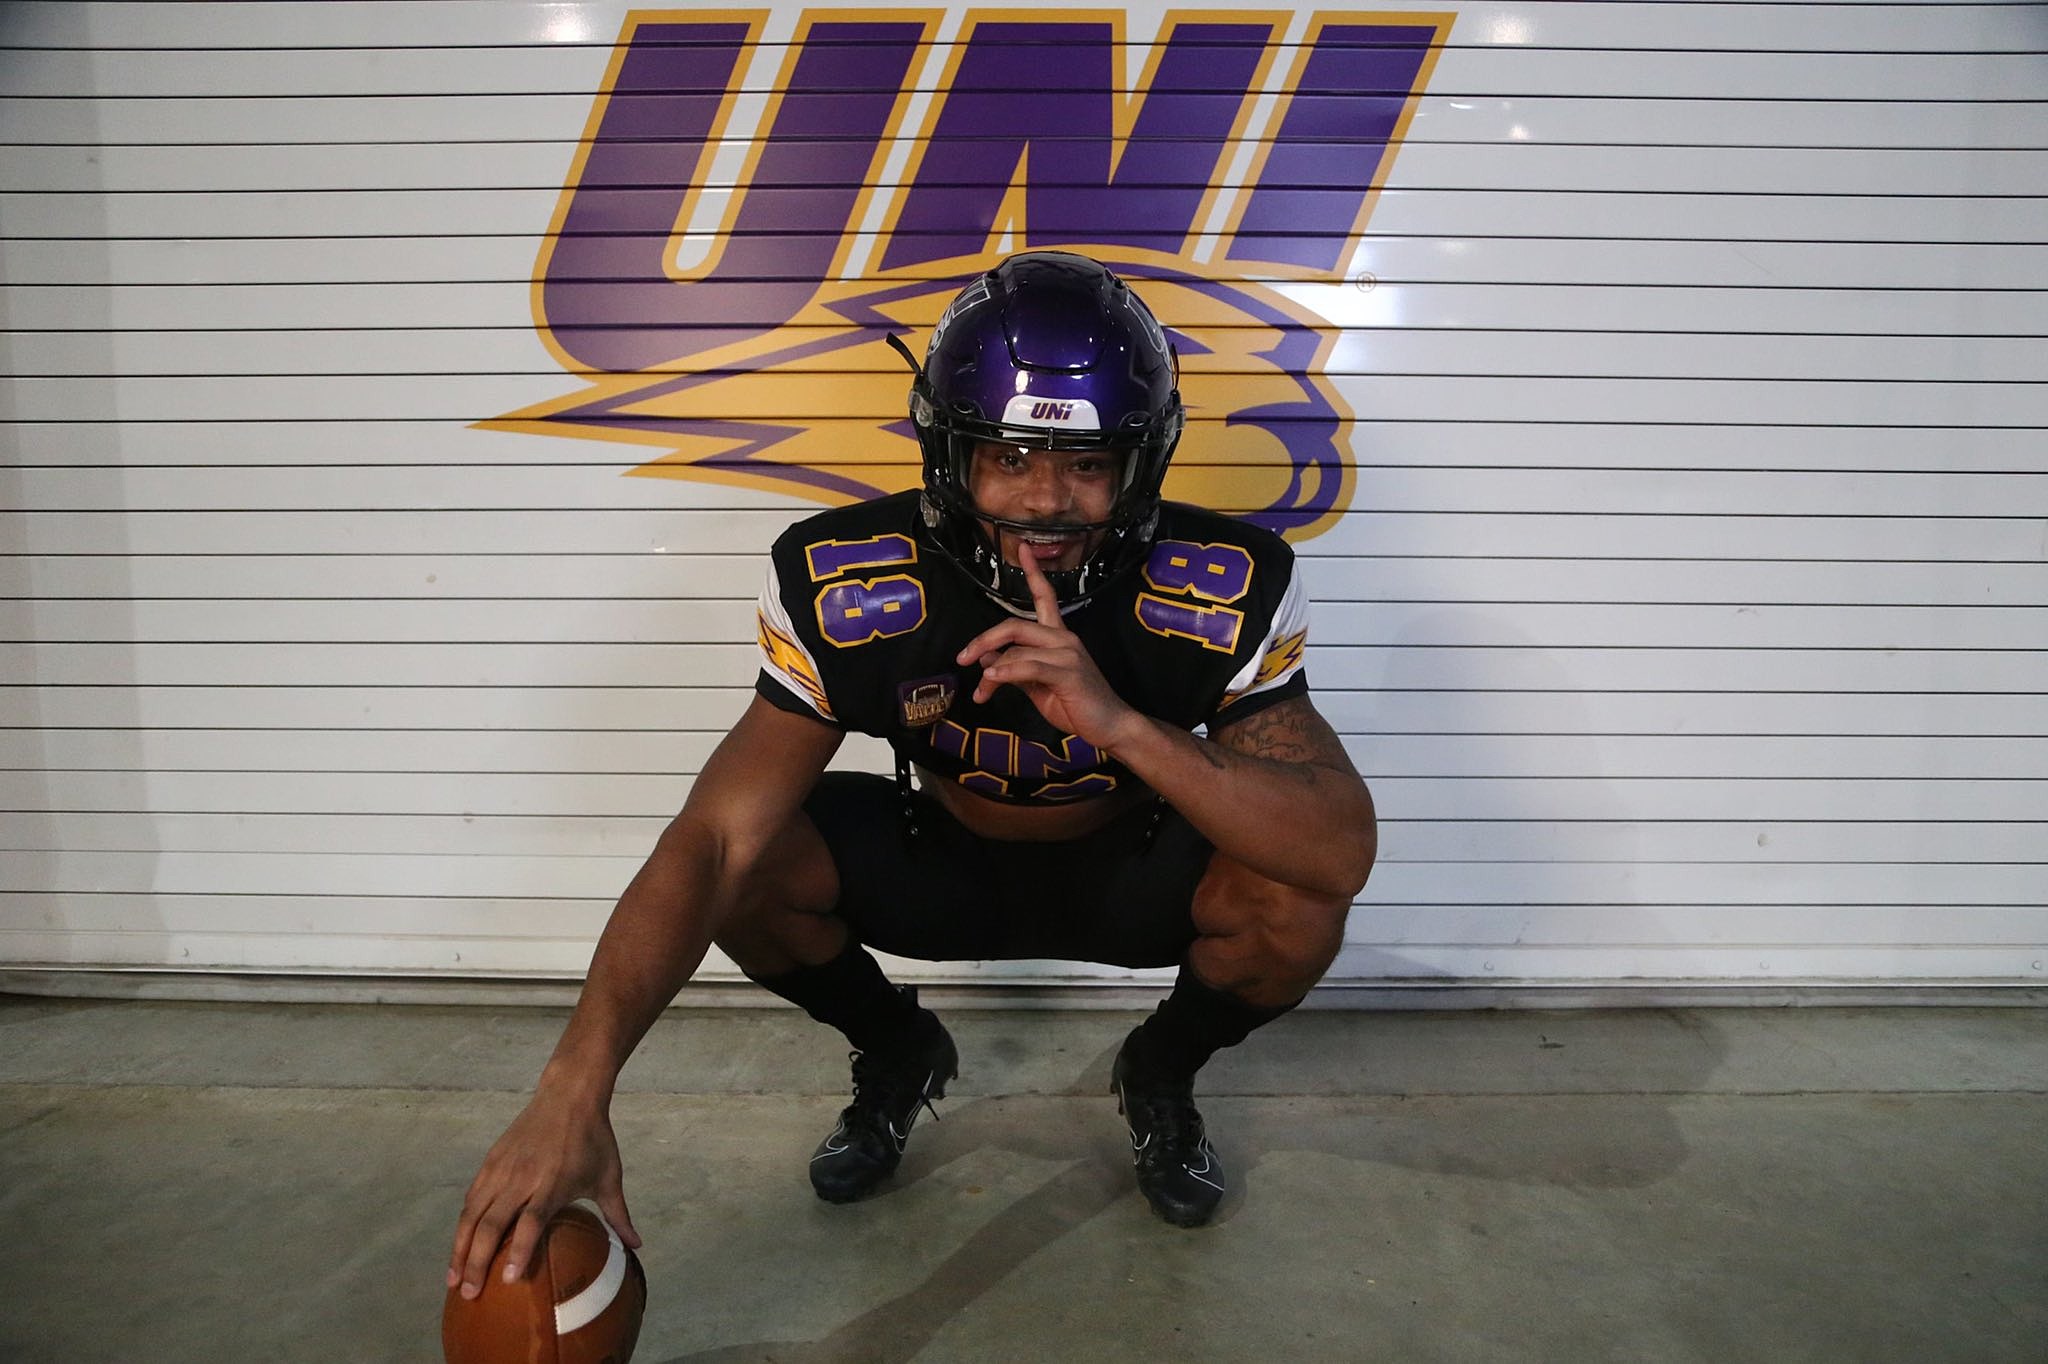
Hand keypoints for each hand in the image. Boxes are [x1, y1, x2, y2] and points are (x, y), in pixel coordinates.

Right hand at [446, 1087, 639, 1298]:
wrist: (568, 1095)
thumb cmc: (594, 1139)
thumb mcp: (610, 1178)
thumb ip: (618, 1215)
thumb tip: (637, 1246)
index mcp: (552, 1184)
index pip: (530, 1222)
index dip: (518, 1251)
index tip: (508, 1280)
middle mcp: (521, 1179)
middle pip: (491, 1225)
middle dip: (475, 1262)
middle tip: (467, 1294)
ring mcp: (501, 1169)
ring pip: (472, 1214)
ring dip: (459, 1248)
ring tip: (452, 1279)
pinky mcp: (490, 1161)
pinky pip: (471, 1198)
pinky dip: (462, 1224)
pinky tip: (458, 1246)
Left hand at [954, 546, 1139, 750]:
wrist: (1109, 725)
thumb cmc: (1075, 704)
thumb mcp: (1037, 685)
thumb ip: (1014, 668)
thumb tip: (985, 657)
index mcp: (1058, 636)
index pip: (1045, 596)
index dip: (1033, 572)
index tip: (1023, 548)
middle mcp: (1063, 638)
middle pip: (1015, 625)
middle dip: (984, 639)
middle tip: (962, 657)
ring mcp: (1067, 653)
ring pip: (1017, 648)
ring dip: (991, 670)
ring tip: (980, 690)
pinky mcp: (1068, 672)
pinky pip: (1029, 665)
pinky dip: (1006, 672)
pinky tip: (991, 680)